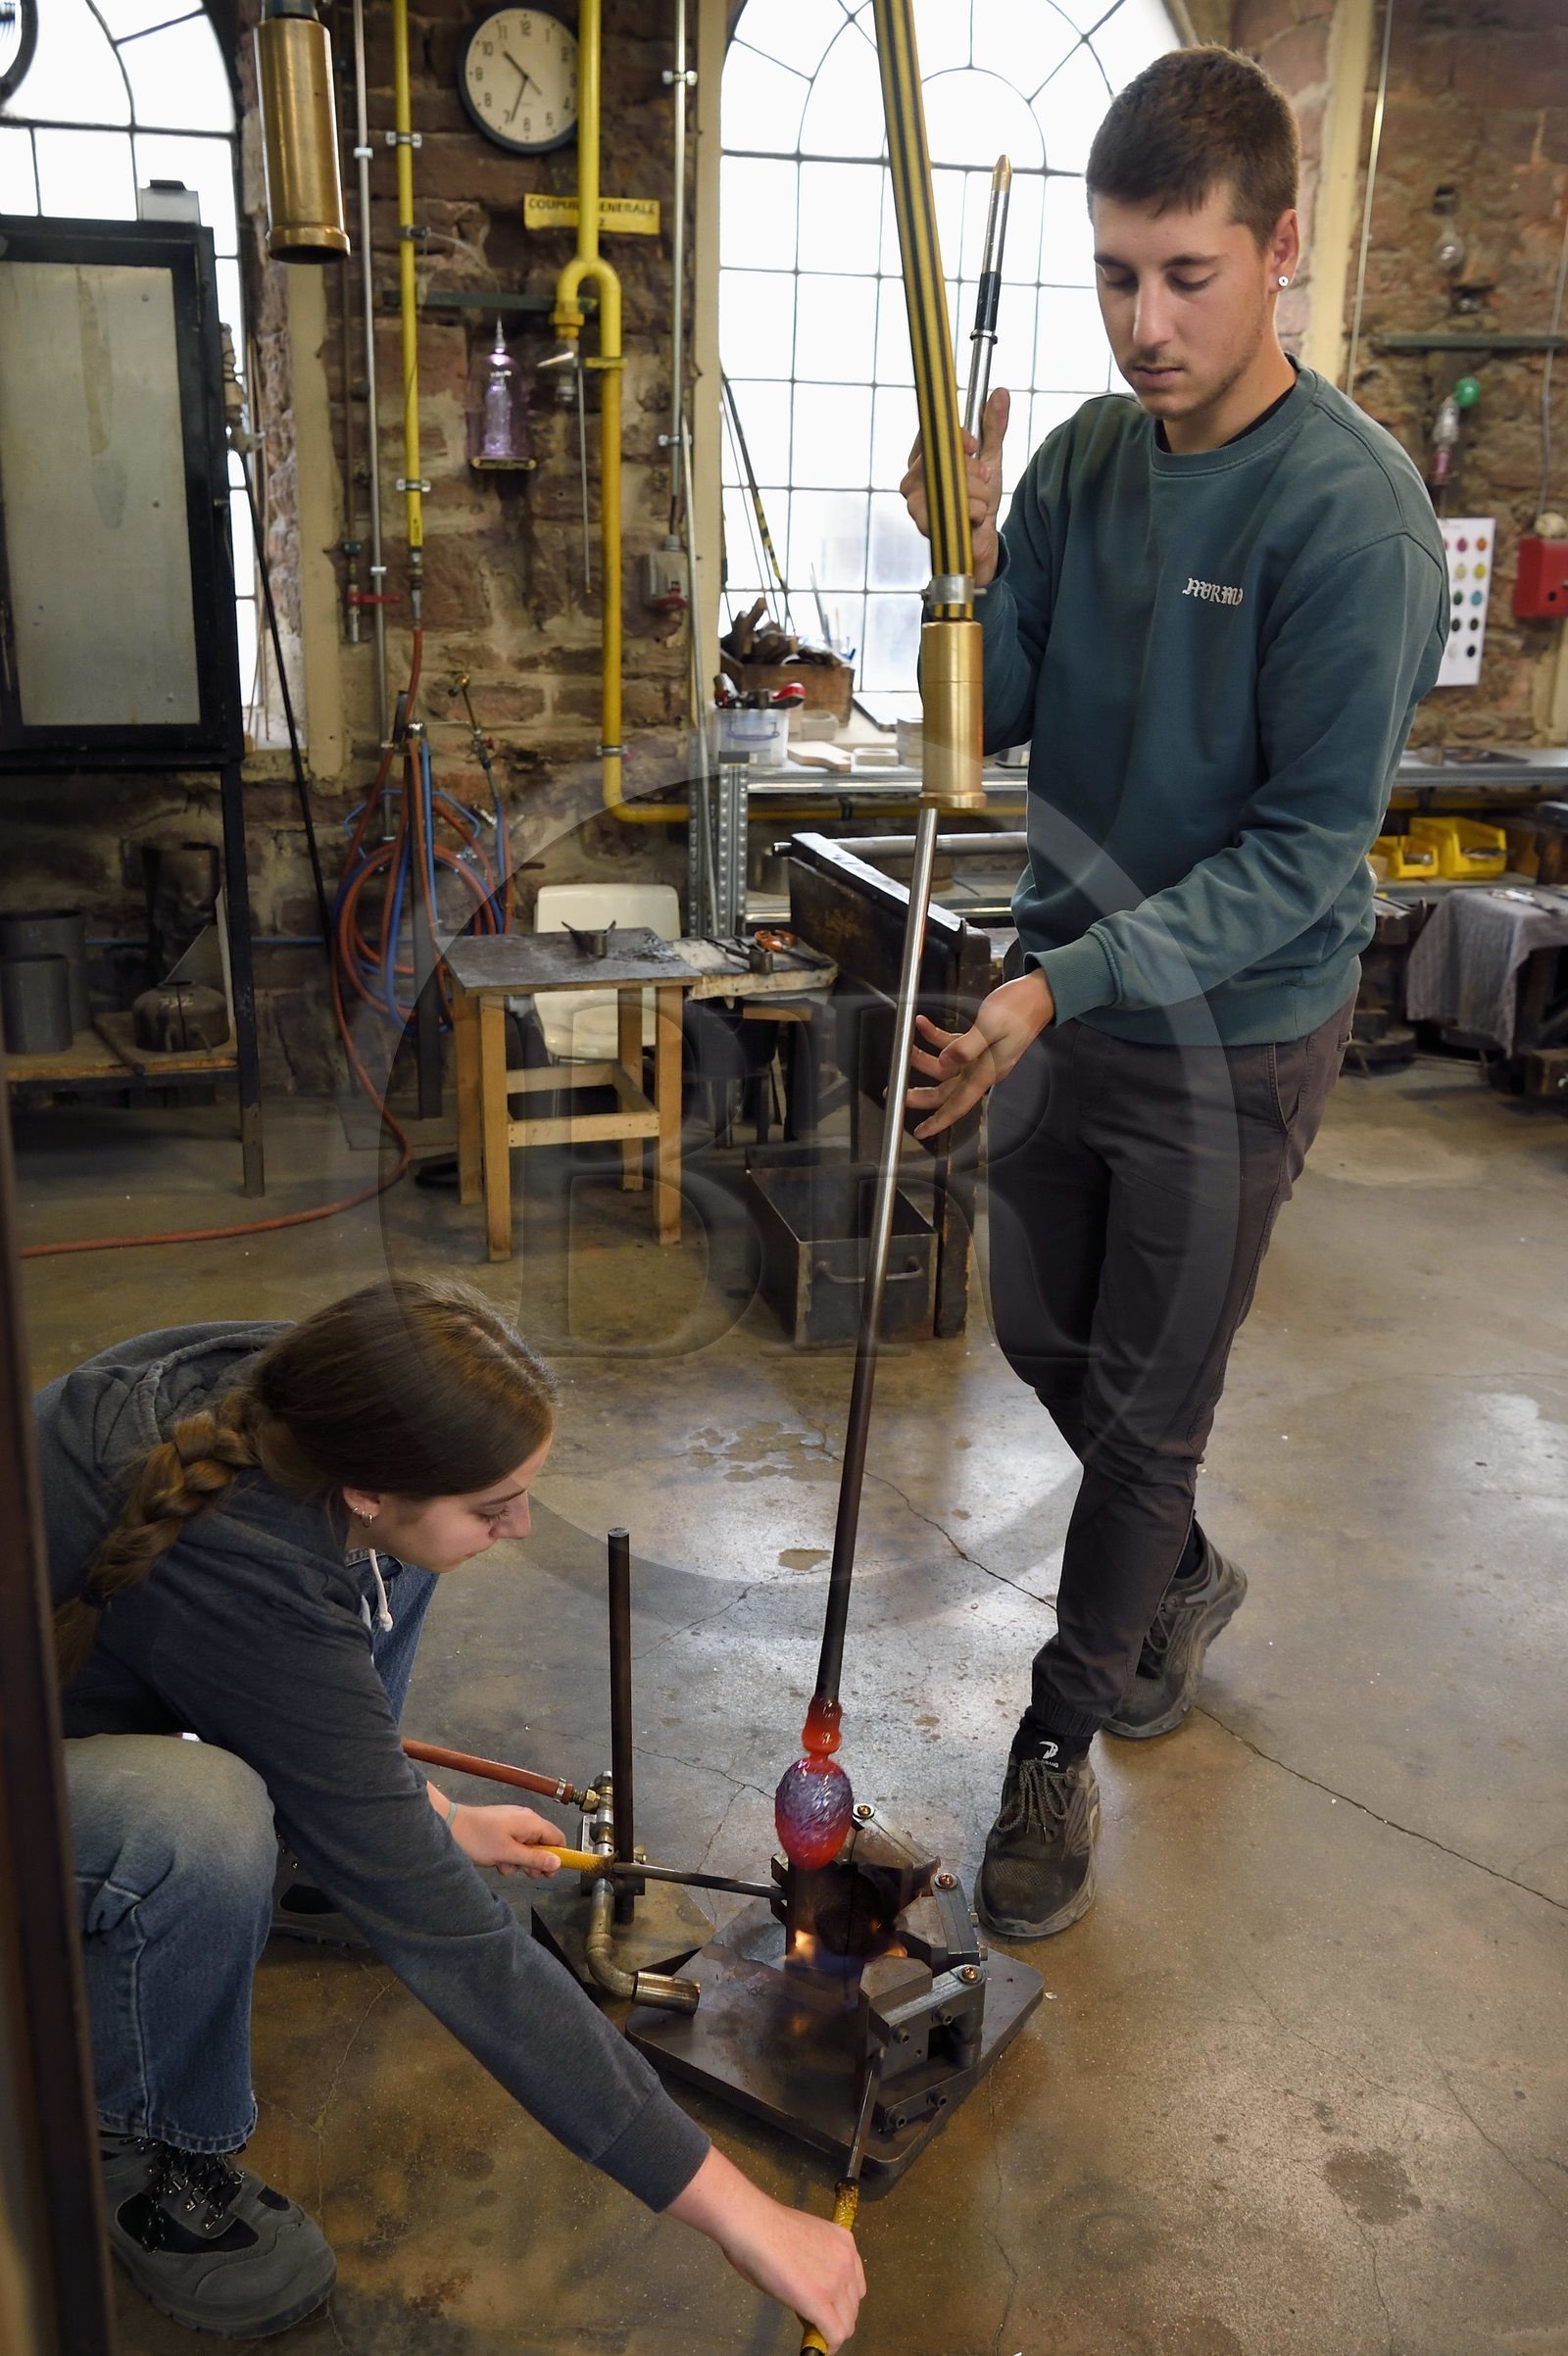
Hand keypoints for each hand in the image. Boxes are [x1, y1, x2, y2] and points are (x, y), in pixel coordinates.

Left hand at [448, 1800, 562, 1877]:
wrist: (450, 1826)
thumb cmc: (479, 1839)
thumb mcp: (509, 1854)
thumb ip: (535, 1859)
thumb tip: (558, 1863)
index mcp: (531, 1822)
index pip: (558, 1838)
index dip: (558, 1857)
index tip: (549, 1873)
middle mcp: (526, 1819)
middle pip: (543, 1844)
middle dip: (534, 1862)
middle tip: (524, 1873)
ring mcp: (513, 1823)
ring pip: (527, 1847)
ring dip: (518, 1861)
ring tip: (503, 1864)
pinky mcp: (502, 1828)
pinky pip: (514, 1845)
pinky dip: (508, 1855)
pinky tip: (496, 1859)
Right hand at [668, 2148, 864, 2350]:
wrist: (753, 2226)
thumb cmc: (766, 2228)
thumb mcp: (805, 2241)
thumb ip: (817, 2265)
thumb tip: (811, 2288)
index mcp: (845, 2243)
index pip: (855, 2284)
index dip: (839, 2300)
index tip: (824, 2305)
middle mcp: (848, 2261)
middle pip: (853, 2306)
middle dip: (836, 2316)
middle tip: (813, 2318)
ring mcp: (836, 2282)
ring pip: (847, 2323)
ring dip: (831, 2331)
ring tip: (811, 2329)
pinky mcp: (820, 2302)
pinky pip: (835, 2334)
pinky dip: (827, 2344)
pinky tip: (815, 2345)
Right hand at [899, 385, 1008, 585]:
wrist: (981, 542)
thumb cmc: (979, 500)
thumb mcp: (991, 459)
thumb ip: (993, 427)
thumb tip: (1001, 393)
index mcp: (922, 459)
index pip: (931, 433)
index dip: (956, 436)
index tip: (974, 444)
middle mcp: (912, 481)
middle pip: (944, 459)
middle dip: (974, 470)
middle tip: (984, 481)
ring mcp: (916, 505)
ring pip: (954, 485)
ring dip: (979, 495)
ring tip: (980, 504)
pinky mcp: (926, 527)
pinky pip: (961, 510)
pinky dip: (978, 513)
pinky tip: (976, 520)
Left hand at [907, 968, 1053, 1138]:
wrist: (1038, 995)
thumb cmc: (1020, 1009)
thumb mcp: (991, 1025)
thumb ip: (966, 1046)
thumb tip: (944, 1063)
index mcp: (988, 1071)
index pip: (959, 1103)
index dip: (939, 1120)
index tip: (920, 1132)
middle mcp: (982, 1069)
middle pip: (945, 1090)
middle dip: (920, 1093)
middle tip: (893, 1091)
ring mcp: (979, 1057)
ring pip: (944, 1068)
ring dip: (922, 1058)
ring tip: (906, 1046)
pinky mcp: (977, 1042)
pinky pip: (950, 1045)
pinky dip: (934, 1036)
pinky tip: (921, 1023)